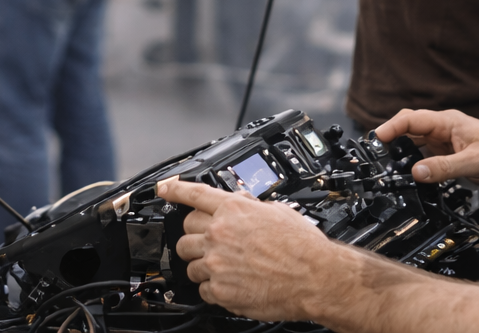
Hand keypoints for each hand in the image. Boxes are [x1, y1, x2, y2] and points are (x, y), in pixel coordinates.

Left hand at [156, 178, 333, 321]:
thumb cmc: (303, 247)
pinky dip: (212, 287)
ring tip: (222, 266)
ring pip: (188, 261)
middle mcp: (220, 234)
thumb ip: (252, 206)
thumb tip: (242, 202)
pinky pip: (201, 288)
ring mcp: (217, 263)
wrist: (314, 278)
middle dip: (195, 235)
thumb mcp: (278, 211)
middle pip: (185, 230)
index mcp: (234, 210)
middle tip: (210, 241)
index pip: (194, 194)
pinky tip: (230, 284)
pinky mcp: (219, 290)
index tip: (164, 188)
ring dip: (201, 263)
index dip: (174, 189)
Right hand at [375, 109, 478, 192]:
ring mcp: (448, 145)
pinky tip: (411, 178)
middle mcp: (445, 131)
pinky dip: (416, 167)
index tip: (375, 139)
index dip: (391, 128)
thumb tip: (416, 172)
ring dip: (403, 154)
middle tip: (374, 155)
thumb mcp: (474, 163)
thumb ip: (444, 168)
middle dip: (391, 140)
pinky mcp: (453, 159)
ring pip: (417, 146)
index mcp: (448, 122)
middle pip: (410, 130)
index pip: (411, 119)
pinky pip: (427, 160)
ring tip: (387, 168)